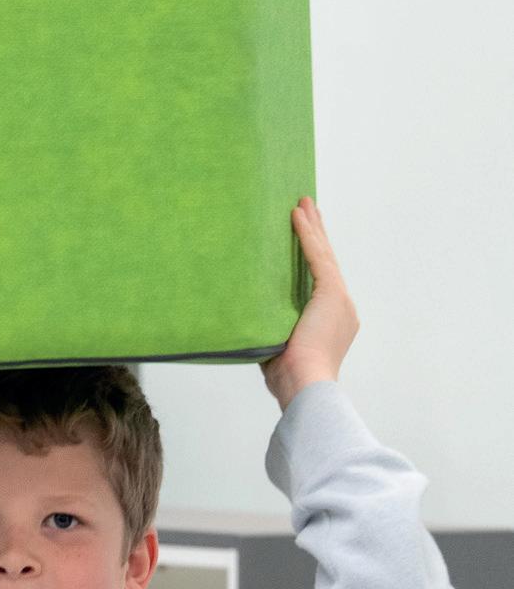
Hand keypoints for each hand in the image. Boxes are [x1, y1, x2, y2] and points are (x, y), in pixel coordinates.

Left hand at [259, 196, 359, 404]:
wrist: (305, 386)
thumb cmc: (289, 379)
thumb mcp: (279, 348)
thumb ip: (271, 330)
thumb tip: (247, 323)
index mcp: (332, 321)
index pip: (319, 281)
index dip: (312, 257)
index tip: (303, 237)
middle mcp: (341, 307)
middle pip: (325, 262)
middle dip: (315, 234)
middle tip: (307, 209)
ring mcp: (339, 299)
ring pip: (323, 254)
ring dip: (311, 226)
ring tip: (302, 202)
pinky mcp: (332, 294)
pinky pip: (317, 257)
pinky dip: (306, 235)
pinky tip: (296, 215)